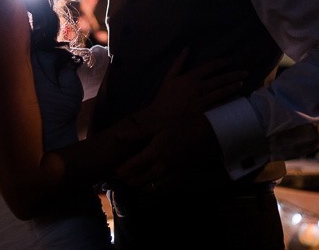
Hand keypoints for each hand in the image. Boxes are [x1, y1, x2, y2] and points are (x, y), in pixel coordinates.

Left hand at [114, 114, 228, 195]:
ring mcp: (172, 177)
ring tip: (128, 184)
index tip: (111, 171)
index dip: (119, 172)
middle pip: (137, 182)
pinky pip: (161, 193)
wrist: (206, 136)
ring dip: (136, 189)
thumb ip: (137, 133)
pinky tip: (145, 188)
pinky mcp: (179, 182)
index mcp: (155, 152)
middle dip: (125, 182)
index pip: (131, 168)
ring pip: (147, 190)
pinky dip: (150, 193)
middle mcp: (162, 167)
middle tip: (116, 180)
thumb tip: (118, 137)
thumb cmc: (180, 127)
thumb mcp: (158, 125)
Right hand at [143, 48, 246, 126]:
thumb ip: (179, 62)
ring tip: (242, 83)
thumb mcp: (169, 77)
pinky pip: (220, 105)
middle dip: (234, 74)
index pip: (210, 66)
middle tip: (245, 72)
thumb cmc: (164, 97)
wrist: (161, 117)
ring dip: (234, 86)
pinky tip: (237, 98)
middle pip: (220, 79)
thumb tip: (187, 49)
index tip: (230, 60)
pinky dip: (230, 101)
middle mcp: (199, 87)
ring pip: (222, 91)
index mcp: (191, 77)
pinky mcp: (205, 112)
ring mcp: (203, 100)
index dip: (221, 62)